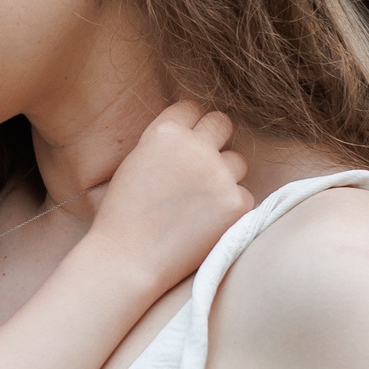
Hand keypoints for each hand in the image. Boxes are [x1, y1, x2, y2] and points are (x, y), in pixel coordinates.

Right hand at [75, 103, 251, 293]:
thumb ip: (165, 143)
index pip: (192, 108)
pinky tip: (207, 223)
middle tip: (202, 164)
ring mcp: (218, 175)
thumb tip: (194, 132)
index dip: (189, 125)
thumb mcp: (136, 162)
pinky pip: (244, 195)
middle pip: (221, 123)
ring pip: (237, 160)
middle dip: (214, 139)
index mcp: (164, 133)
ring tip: (200, 201)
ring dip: (224, 175)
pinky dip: (230, 207)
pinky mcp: (236, 203)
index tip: (186, 142)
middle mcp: (194, 147)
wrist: (128, 260)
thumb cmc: (124, 215)